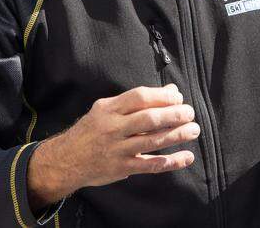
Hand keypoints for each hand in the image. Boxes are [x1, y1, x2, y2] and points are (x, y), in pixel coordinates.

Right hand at [27, 84, 198, 209]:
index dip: (162, 96)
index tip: (178, 98)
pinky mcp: (121, 168)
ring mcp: (117, 149)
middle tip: (190, 113)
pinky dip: (171, 162)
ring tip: (193, 130)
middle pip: (148, 119)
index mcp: (108, 109)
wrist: (66, 160)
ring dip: (177, 135)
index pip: (139, 97)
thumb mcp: (106, 109)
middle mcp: (112, 128)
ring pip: (152, 141)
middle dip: (173, 115)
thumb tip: (171, 91)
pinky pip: (150, 165)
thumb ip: (136, 101)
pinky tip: (186, 157)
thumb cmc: (91, 130)